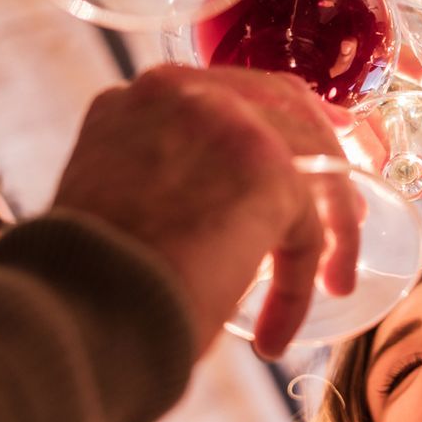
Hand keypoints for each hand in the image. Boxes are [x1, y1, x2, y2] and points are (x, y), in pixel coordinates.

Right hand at [48, 66, 359, 358]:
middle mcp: (185, 91)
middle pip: (286, 106)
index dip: (273, 128)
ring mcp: (230, 122)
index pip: (231, 94)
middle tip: (347, 207)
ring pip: (312, 162)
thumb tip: (215, 207)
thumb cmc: (83, 282)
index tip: (297, 161)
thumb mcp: (115, 198)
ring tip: (330, 279)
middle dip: (325, 152)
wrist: (75, 313)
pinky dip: (302, 282)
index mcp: (141, 96)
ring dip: (329, 226)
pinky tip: (279, 329)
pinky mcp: (268, 171)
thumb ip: (160, 177)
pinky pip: (309, 226)